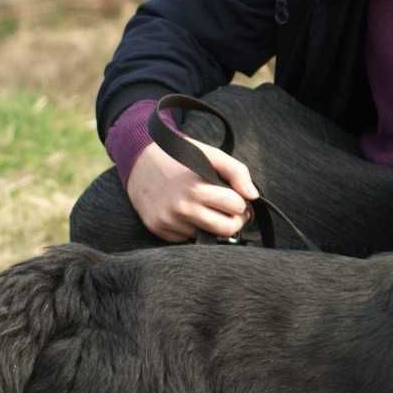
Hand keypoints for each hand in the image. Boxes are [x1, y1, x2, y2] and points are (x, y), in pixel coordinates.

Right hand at [123, 138, 260, 242]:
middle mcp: (181, 208)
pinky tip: (186, 211)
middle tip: (229, 209)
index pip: (236, 207)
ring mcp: (168, 221)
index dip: (240, 201)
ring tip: (204, 206)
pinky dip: (192, 227)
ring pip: (207, 235)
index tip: (234, 196)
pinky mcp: (158, 229)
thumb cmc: (179, 156)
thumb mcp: (210, 154)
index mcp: (196, 188)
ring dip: (211, 223)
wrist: (139, 159)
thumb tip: (253, 196)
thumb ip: (237, 172)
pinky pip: (187, 238)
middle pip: (226, 229)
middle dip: (234, 219)